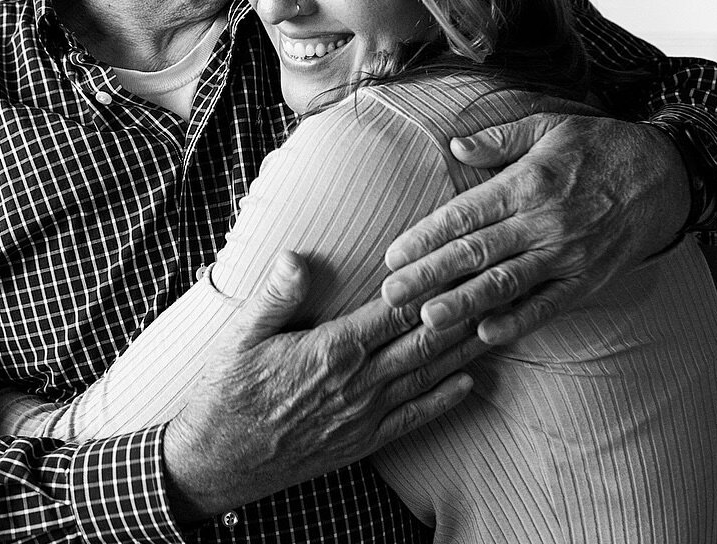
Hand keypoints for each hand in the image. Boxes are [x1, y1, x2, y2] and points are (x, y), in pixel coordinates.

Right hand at [162, 251, 481, 522]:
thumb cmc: (227, 392)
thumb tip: (297, 256)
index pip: (396, 309)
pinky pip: (414, 417)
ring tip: (498, 323)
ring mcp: (363, 415)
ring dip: (464, 349)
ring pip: (426, 375)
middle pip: (424, 339)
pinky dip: (445, 398)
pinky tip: (467, 380)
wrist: (218, 460)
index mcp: (332, 349)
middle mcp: (357, 383)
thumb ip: (276, 295)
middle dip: (463, 311)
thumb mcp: (241, 335)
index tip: (463, 261)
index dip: (434, 284)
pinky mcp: (362, 441)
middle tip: (499, 285)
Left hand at [380, 108, 687, 346]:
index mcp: (526, 183)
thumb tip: (455, 145)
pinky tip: (486, 335)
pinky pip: (548, 306)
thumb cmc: (598, 146)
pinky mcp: (588, 280)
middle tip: (389, 296)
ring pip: (505, 284)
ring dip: (463, 304)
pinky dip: (517, 322)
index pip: (464, 215)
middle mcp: (543, 222)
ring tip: (426, 321)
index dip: (425, 237)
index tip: (391, 257)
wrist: (667, 174)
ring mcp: (567, 255)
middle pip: (476, 254)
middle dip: (429, 276)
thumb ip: (499, 139)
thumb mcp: (548, 125)